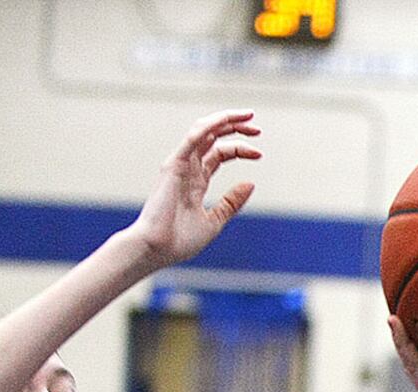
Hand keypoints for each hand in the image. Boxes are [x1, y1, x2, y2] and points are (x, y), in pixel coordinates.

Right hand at [127, 109, 260, 268]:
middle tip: (257, 126)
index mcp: (197, 180)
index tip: (259, 153)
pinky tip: (224, 122)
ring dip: (224, 120)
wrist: (158, 249)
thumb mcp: (214, 221)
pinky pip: (191, 140)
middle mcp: (187, 168)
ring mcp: (179, 165)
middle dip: (234, 127)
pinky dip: (208, 128)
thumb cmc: (180, 240)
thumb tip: (251, 183)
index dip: (240, 148)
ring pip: (203, 131)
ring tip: (247, 117)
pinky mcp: (173, 166)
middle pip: (212, 136)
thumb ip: (231, 202)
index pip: (220, 153)